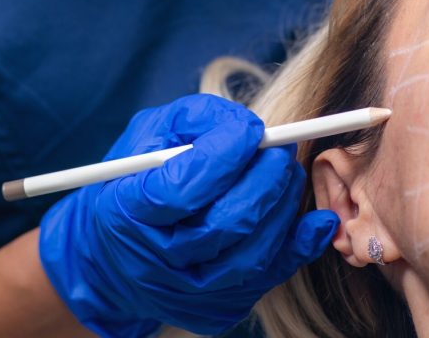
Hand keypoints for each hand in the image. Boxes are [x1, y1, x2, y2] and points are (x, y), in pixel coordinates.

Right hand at [39, 94, 337, 337]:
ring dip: (282, 207)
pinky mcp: (213, 309)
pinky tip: (317, 221)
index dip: (225, 156)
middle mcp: (153, 259)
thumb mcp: (149, 132)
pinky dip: (297, 248)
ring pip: (252, 255)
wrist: (111, 253)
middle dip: (265, 181)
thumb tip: (248, 126)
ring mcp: (184, 292)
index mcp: (126, 208)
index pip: (182, 189)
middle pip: (224, 225)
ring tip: (286, 173)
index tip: (254, 129)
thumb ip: (195, 119)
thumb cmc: (135, 178)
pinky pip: (266, 279)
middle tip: (280, 151)